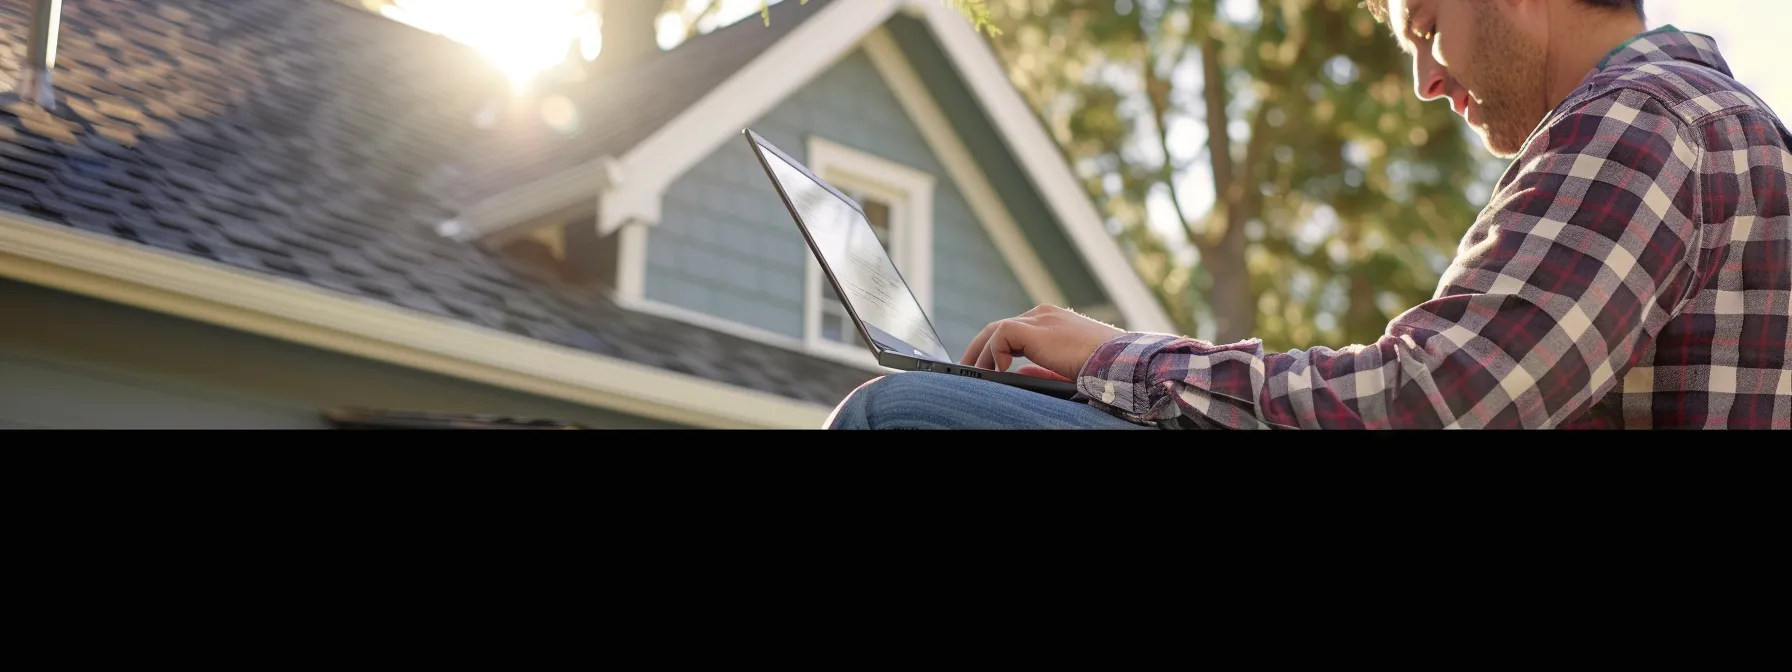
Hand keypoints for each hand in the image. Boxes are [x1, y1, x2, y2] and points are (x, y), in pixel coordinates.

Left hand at [961, 305, 1124, 380]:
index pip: (1014, 329)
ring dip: (982, 352)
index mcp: (1051, 322)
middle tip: (967, 368)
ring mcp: (1040, 319)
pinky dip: (995, 352)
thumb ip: (1039, 367)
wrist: (1118, 361)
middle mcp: (1043, 315)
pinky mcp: (1037, 329)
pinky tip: (1000, 369)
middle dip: (980, 348)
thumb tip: (1014, 372)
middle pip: (1000, 327)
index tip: (984, 365)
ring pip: (996, 329)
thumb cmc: (1099, 367)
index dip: (995, 347)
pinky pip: (1002, 334)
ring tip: (975, 373)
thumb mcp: (1062, 368)